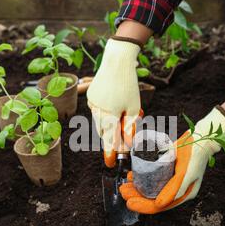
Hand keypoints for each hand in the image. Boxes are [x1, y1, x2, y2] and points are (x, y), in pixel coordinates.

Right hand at [87, 38, 141, 167]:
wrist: (117, 62)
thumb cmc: (128, 85)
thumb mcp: (134, 107)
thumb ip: (130, 127)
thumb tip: (127, 144)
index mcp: (110, 115)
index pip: (110, 140)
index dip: (110, 153)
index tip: (110, 164)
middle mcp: (98, 111)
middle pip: (104, 132)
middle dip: (112, 137)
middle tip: (122, 140)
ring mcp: (92, 104)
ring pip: (100, 122)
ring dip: (109, 124)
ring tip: (121, 114)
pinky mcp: (90, 97)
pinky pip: (97, 111)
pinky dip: (104, 113)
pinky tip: (113, 103)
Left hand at [120, 108, 224, 213]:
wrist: (202, 136)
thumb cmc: (196, 154)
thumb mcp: (187, 173)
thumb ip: (175, 189)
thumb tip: (160, 204)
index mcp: (184, 194)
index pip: (160, 206)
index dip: (143, 206)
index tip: (129, 202)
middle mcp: (177, 190)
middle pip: (153, 198)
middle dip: (137, 196)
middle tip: (123, 191)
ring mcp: (172, 180)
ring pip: (151, 189)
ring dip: (137, 188)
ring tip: (125, 185)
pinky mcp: (168, 170)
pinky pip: (152, 178)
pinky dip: (142, 178)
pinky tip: (132, 175)